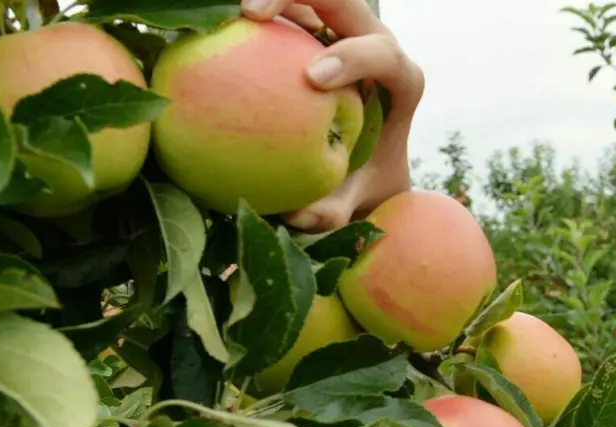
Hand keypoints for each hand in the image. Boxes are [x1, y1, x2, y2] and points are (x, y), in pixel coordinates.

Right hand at [240, 0, 424, 231]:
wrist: (365, 165)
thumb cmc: (363, 184)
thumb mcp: (355, 202)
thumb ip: (334, 211)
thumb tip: (297, 216)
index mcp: (401, 82)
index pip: (384, 56)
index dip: (353, 58)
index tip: (312, 78)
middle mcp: (376, 46)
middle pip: (345, 2)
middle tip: (251, 14)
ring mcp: (344, 33)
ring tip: (229, 15)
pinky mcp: (314, 32)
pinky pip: (284, 14)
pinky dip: (253, 15)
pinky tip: (215, 30)